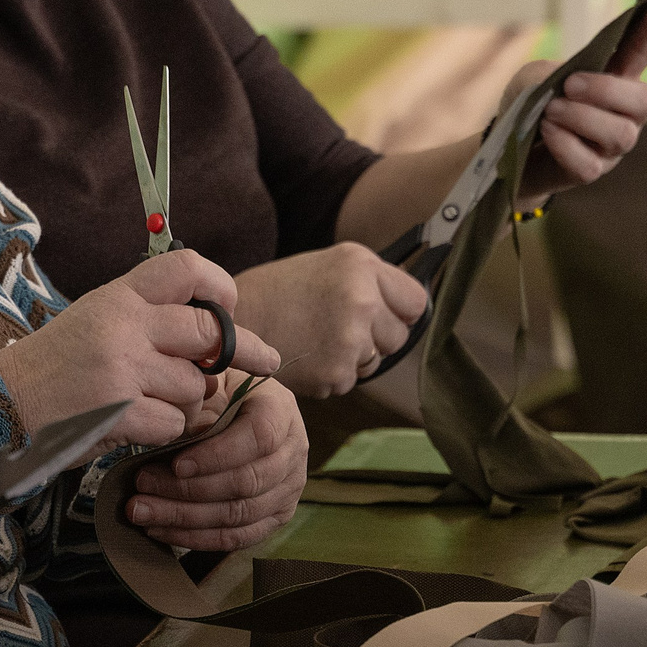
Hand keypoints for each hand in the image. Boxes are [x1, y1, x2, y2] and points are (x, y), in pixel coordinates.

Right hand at [0, 248, 281, 445]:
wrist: (0, 404)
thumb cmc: (56, 367)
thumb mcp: (97, 320)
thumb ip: (149, 317)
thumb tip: (218, 331)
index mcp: (119, 296)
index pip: (187, 268)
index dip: (220, 287)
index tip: (231, 308)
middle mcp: (123, 324)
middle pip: (210, 331)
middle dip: (235, 353)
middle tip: (263, 363)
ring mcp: (120, 367)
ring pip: (195, 386)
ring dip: (185, 403)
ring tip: (150, 403)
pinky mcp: (116, 410)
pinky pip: (172, 423)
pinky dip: (160, 431)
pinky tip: (132, 426)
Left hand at [128, 375, 308, 550]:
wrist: (242, 407)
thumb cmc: (220, 392)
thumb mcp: (211, 382)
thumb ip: (199, 403)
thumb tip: (176, 430)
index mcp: (281, 411)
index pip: (259, 437)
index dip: (218, 455)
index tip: (177, 463)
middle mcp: (293, 452)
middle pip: (247, 482)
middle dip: (189, 489)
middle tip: (143, 484)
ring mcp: (288, 489)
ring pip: (239, 515)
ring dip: (184, 517)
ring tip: (142, 510)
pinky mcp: (274, 517)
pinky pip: (237, 537)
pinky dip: (195, 538)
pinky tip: (160, 530)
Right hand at [234, 245, 430, 395]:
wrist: (231, 322)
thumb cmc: (279, 293)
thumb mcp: (329, 267)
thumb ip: (371, 282)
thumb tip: (415, 308)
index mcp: (361, 265)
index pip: (415, 301)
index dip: (398, 311)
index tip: (380, 314)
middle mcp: (361, 299)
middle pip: (399, 337)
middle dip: (375, 338)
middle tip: (334, 327)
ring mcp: (350, 339)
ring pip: (375, 362)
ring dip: (352, 358)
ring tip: (314, 339)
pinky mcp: (336, 372)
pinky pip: (350, 381)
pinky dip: (330, 375)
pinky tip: (305, 356)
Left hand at [511, 0, 646, 201]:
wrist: (505, 152)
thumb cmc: (528, 108)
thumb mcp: (532, 79)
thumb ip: (554, 72)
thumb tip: (570, 80)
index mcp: (612, 80)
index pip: (640, 53)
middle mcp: (622, 114)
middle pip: (644, 101)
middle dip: (608, 90)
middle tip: (570, 85)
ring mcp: (610, 146)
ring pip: (620, 133)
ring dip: (582, 117)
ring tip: (550, 111)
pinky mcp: (591, 171)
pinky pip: (590, 163)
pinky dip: (566, 144)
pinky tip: (547, 132)